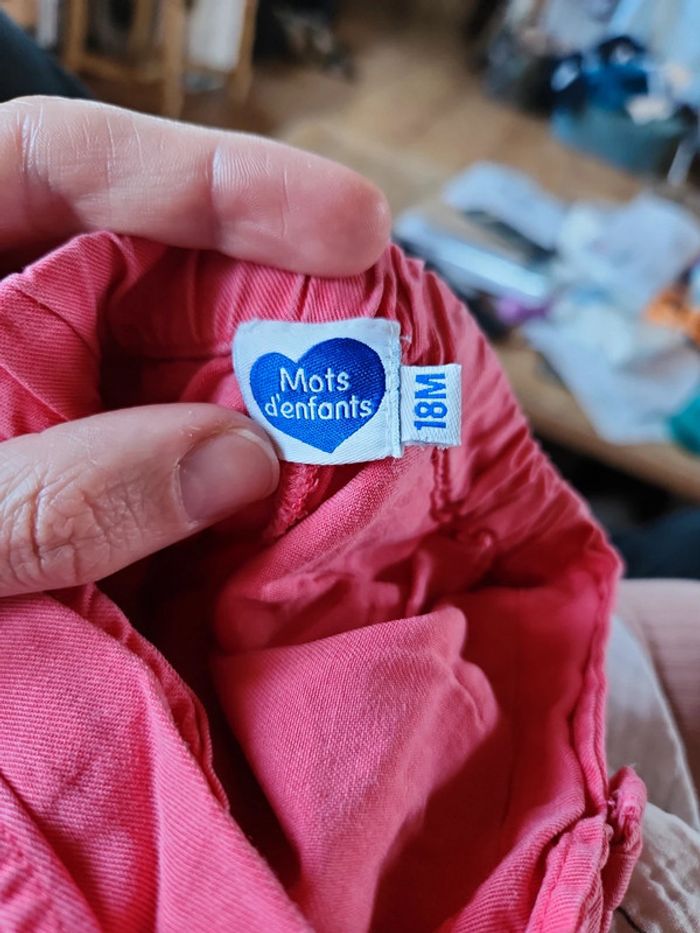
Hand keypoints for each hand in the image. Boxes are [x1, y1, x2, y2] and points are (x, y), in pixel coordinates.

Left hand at [0, 97, 390, 596]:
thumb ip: (48, 493)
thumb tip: (236, 461)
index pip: (68, 166)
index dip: (219, 179)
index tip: (347, 224)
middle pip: (146, 273)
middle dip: (267, 301)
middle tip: (374, 345)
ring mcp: (35, 412)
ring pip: (167, 377)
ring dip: (262, 405)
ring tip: (360, 427)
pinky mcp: (63, 489)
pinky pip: (159, 468)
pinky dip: (222, 489)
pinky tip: (281, 512)